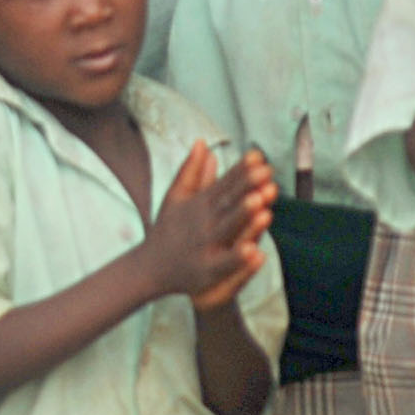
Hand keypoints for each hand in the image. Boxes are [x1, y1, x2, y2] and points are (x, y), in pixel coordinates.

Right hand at [143, 140, 275, 303]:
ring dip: (243, 216)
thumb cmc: (167, 230)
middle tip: (266, 171)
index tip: (258, 156)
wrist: (148, 269)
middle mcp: (203, 224)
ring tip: (261, 201)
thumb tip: (203, 142)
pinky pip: (225, 264)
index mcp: (198, 205)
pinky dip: (238, 259)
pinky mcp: (206, 272)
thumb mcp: (175, 198)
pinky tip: (255, 252)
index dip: (240, 171)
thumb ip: (191, 172)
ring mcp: (205, 247)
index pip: (222, 184)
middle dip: (246, 187)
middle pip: (227, 203)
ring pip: (227, 229)